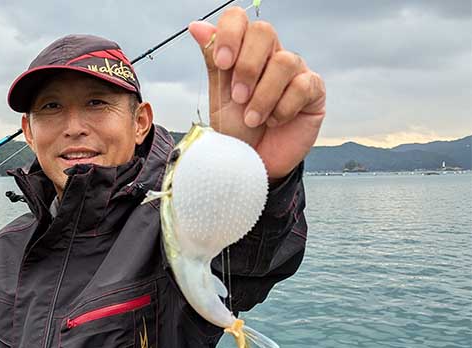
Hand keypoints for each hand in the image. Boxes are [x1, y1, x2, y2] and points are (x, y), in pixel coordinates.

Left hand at [188, 7, 325, 180]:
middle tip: (238, 97)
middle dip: (247, 67)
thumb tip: (197, 26)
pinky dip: (283, 108)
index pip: (239, 19)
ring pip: (284, 61)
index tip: (222, 62)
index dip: (230, 33)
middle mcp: (271, 55)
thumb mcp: (219, 96)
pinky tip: (275, 121)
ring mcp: (295, 71)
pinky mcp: (314, 92)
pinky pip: (303, 86)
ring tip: (253, 120)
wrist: (252, 164)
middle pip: (264, 32)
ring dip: (263, 96)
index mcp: (244, 51)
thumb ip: (213, 60)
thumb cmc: (236, 130)